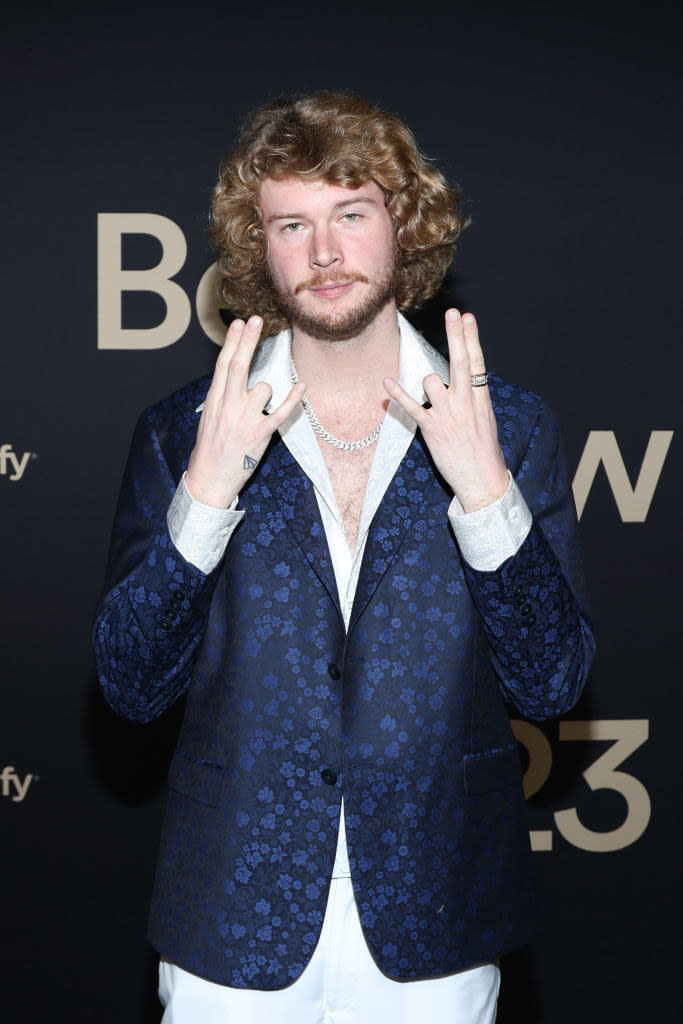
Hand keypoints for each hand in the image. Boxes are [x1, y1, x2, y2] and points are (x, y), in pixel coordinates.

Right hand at [185, 316, 305, 507]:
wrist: (209, 480)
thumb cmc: (211, 448)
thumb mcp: (210, 417)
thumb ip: (222, 396)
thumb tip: (233, 374)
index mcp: (214, 401)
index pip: (222, 365)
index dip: (232, 342)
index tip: (239, 323)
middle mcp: (227, 407)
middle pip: (237, 366)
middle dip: (247, 341)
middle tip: (256, 319)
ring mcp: (243, 420)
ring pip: (262, 388)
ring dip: (266, 389)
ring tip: (259, 406)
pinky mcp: (258, 435)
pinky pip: (280, 413)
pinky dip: (293, 400)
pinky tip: (302, 387)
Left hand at [383, 309, 508, 511]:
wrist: (483, 479)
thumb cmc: (483, 450)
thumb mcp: (485, 418)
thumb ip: (474, 397)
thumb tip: (465, 379)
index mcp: (480, 399)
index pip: (477, 363)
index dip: (472, 338)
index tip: (468, 317)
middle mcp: (465, 403)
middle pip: (460, 362)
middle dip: (457, 336)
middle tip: (453, 312)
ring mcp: (448, 416)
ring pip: (431, 381)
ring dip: (428, 383)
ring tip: (435, 400)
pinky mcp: (432, 430)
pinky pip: (412, 407)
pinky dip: (398, 395)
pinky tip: (387, 383)